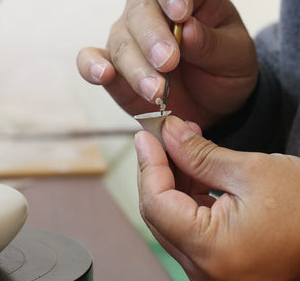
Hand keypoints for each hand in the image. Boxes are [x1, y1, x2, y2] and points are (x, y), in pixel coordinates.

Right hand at [77, 0, 257, 129]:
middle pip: (140, 9)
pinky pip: (90, 60)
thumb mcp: (235, 57)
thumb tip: (186, 29)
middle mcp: (151, 9)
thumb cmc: (224, 70)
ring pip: (120, 42)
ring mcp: (127, 37)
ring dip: (137, 69)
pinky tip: (103, 74)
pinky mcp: (112, 66)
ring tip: (157, 93)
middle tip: (169, 63)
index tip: (182, 12)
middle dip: (153, 38)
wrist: (212, 106)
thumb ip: (212, 43)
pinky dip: (92, 66)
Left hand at [136, 115, 299, 279]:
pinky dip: (186, 198)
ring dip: (170, 182)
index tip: (146, 136)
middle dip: (156, 171)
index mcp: (212, 250)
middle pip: (158, 214)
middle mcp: (205, 270)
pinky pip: (188, 229)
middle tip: (160, 137)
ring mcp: (209, 272)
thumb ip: (200, 153)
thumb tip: (168, 133)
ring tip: (180, 146)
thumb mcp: (253, 172)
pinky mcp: (217, 266)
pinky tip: (192, 170)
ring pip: (170, 220)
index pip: (156, 203)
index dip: (148, 165)